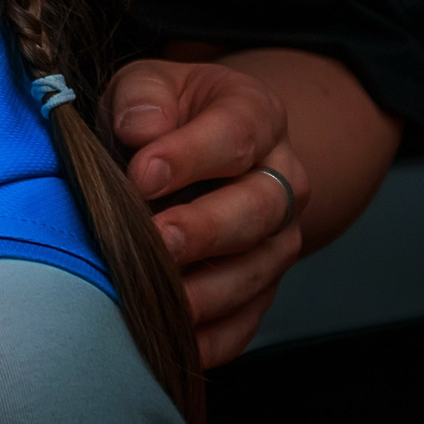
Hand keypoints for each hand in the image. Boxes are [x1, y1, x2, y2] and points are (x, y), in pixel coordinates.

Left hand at [104, 58, 304, 366]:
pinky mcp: (259, 288)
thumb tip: (142, 128)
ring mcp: (276, 239)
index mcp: (257, 116)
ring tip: (156, 296)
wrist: (193, 150)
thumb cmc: (162, 115)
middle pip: (260, 209)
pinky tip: (172, 339)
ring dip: (206, 291)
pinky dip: (210, 338)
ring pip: (257, 271)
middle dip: (206, 229)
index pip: (237, 135)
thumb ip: (143, 97)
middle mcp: (281, 180)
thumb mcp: (148, 83)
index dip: (190, 156)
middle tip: (157, 240)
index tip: (142, 173)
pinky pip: (246, 322)